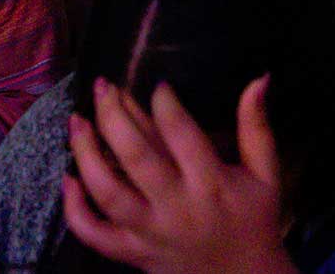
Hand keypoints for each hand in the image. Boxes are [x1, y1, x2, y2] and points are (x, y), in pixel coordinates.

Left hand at [62, 77, 296, 273]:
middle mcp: (177, 207)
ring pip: (107, 192)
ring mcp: (150, 233)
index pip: (180, 133)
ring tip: (77, 121)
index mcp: (211, 183)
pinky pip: (95, 235)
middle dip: (114, 115)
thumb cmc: (254, 220)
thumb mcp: (266, 173)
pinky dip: (75, 209)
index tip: (157, 84)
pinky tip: (68, 179)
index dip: (163, 102)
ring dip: (86, 154)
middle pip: (136, 156)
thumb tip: (259, 79)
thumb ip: (257, 126)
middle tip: (104, 86)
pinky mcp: (133, 254)